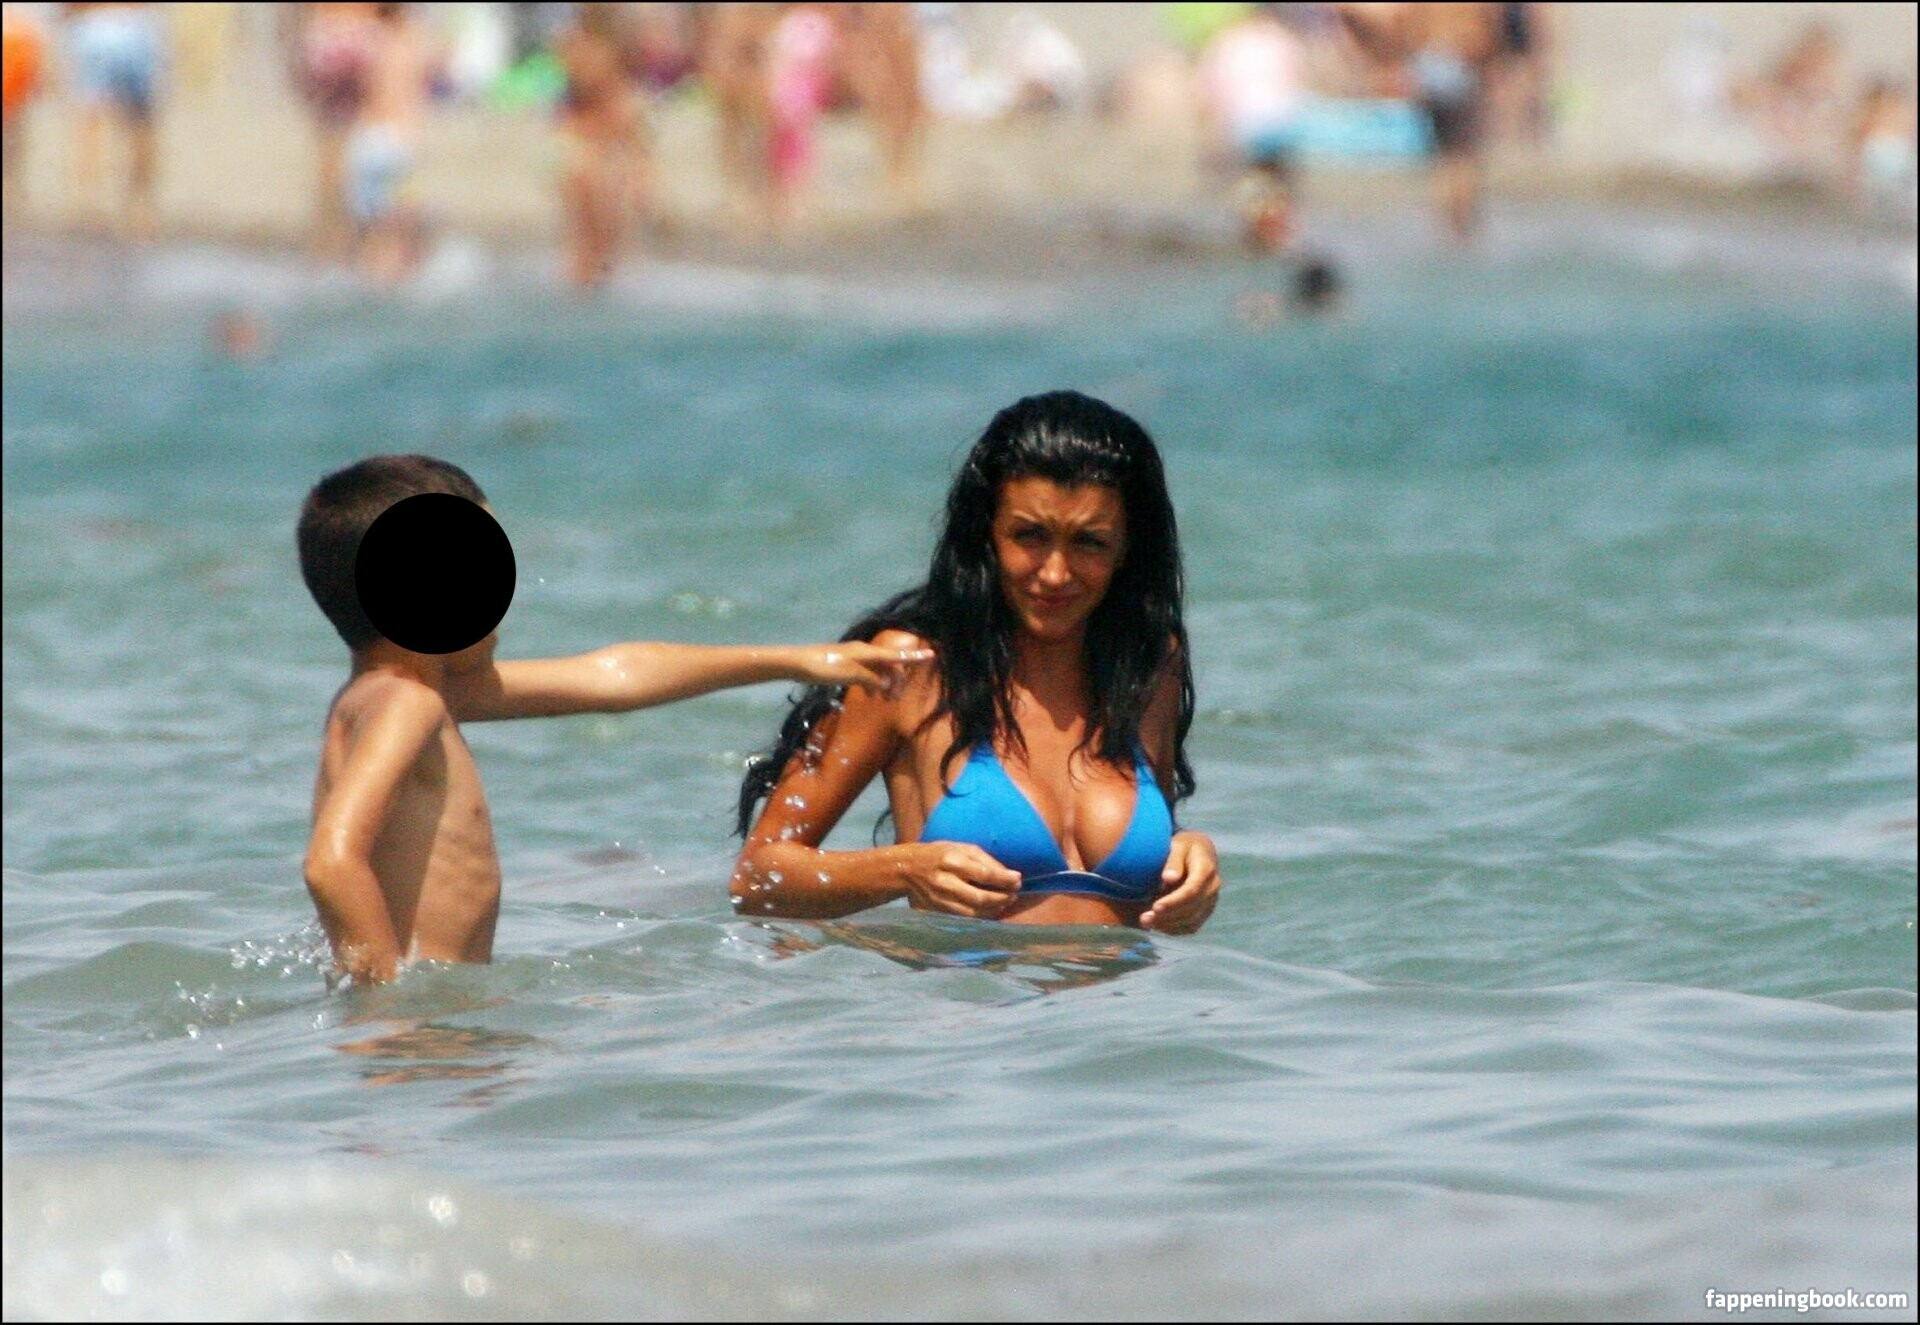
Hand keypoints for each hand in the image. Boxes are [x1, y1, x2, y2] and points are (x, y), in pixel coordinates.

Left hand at [795, 642, 933, 698]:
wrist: (798, 663)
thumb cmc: (824, 667)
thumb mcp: (850, 675)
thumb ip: (871, 679)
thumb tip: (887, 683)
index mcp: (867, 652)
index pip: (896, 655)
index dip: (913, 657)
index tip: (932, 655)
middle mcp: (864, 652)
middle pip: (889, 663)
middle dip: (897, 677)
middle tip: (898, 697)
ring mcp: (854, 658)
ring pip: (878, 669)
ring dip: (885, 683)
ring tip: (887, 699)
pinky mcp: (845, 664)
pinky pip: (867, 673)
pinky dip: (873, 683)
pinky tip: (872, 695)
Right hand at [899, 842, 1021, 918]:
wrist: (906, 870)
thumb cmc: (938, 854)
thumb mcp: (960, 847)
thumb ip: (984, 860)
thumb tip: (1010, 875)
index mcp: (951, 861)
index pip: (984, 874)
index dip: (1004, 880)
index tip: (1018, 880)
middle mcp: (945, 883)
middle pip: (980, 898)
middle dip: (1002, 898)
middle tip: (1014, 894)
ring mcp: (941, 901)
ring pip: (974, 913)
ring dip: (994, 909)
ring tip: (1005, 902)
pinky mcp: (939, 912)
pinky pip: (966, 918)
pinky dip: (982, 916)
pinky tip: (991, 910)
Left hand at [1140, 831, 1219, 933]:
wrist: (1199, 852)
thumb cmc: (1184, 846)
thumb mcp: (1178, 845)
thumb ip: (1173, 860)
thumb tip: (1169, 878)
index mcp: (1207, 869)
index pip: (1192, 891)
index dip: (1174, 902)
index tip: (1155, 907)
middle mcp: (1213, 887)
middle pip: (1192, 909)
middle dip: (1168, 916)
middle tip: (1144, 918)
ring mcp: (1211, 901)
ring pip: (1192, 921)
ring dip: (1168, 925)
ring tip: (1145, 922)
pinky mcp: (1205, 911)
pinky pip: (1191, 927)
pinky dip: (1174, 929)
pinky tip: (1156, 925)